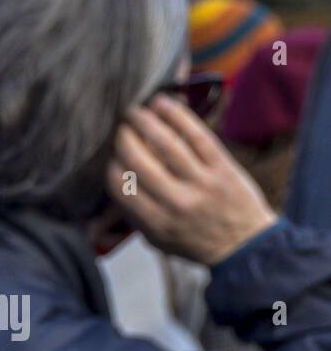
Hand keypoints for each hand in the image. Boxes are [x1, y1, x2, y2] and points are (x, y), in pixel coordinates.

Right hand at [105, 93, 277, 265]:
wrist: (246, 246)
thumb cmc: (195, 241)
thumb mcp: (157, 240)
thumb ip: (130, 217)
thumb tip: (103, 195)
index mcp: (156, 223)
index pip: (120, 184)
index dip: (110, 163)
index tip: (109, 154)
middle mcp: (177, 203)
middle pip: (138, 159)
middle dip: (122, 137)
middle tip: (118, 126)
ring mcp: (202, 184)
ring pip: (166, 144)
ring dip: (145, 120)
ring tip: (134, 110)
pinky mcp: (223, 169)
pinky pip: (198, 136)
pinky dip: (177, 116)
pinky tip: (162, 104)